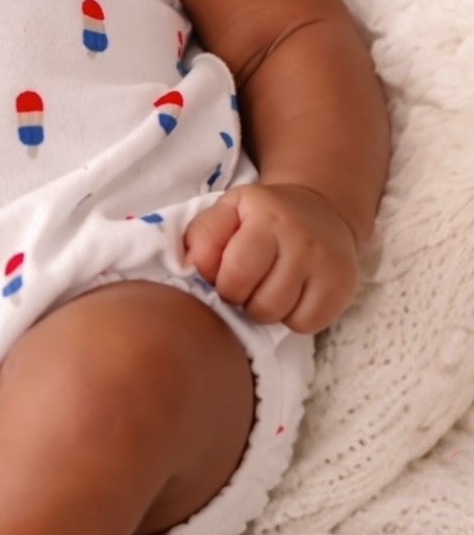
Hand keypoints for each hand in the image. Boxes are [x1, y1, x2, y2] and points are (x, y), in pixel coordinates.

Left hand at [183, 183, 359, 333]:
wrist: (320, 209)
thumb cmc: (261, 216)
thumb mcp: (228, 210)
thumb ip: (203, 235)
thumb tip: (192, 267)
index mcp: (267, 218)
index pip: (237, 273)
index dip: (224, 284)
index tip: (226, 275)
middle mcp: (302, 240)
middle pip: (261, 303)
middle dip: (244, 301)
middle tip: (247, 285)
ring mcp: (327, 265)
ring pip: (283, 317)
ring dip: (266, 311)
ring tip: (267, 288)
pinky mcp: (343, 287)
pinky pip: (308, 325)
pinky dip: (293, 318)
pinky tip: (291, 296)